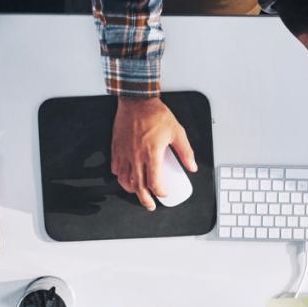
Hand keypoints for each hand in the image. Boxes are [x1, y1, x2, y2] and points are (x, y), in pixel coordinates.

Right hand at [111, 97, 197, 211]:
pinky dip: (121, 176)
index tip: (164, 193)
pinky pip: (116, 168)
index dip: (159, 192)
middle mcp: (136, 156)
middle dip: (145, 199)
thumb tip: (192, 167)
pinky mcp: (116, 148)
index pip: (154, 182)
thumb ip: (185, 151)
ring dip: (131, 190)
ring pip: (124, 180)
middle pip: (138, 186)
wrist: (137, 101)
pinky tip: (126, 177)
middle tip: (150, 205)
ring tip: (138, 193)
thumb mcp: (177, 132)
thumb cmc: (156, 114)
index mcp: (151, 154)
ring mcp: (124, 153)